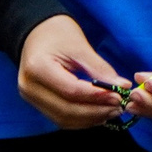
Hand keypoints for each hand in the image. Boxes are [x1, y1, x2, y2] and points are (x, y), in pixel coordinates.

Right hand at [17, 14, 127, 129]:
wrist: (36, 32)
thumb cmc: (58, 33)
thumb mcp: (79, 46)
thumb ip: (99, 68)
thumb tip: (122, 86)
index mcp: (38, 68)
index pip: (71, 91)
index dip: (97, 97)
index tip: (118, 96)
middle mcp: (30, 88)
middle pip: (66, 110)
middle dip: (95, 112)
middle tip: (118, 108)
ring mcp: (31, 98)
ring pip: (63, 119)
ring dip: (90, 119)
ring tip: (111, 112)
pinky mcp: (37, 104)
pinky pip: (60, 118)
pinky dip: (81, 119)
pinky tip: (97, 113)